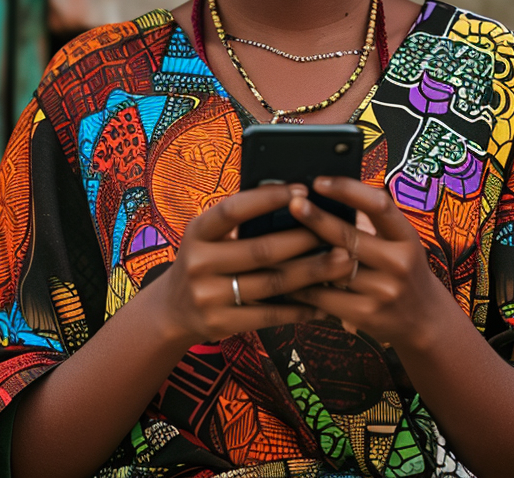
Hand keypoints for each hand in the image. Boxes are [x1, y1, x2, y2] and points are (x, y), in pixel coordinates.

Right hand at [153, 183, 356, 343]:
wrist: (172, 310)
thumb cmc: (205, 260)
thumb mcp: (209, 236)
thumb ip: (240, 223)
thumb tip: (294, 199)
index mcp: (197, 231)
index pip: (233, 209)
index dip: (268, 198)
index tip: (302, 189)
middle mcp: (199, 262)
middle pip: (261, 250)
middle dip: (304, 240)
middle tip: (337, 232)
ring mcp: (208, 296)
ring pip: (272, 283)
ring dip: (312, 273)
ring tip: (341, 262)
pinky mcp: (221, 323)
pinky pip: (269, 314)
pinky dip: (299, 308)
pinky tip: (322, 301)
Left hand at [287, 177, 452, 349]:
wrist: (426, 320)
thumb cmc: (403, 270)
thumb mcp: (400, 242)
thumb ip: (372, 223)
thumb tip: (325, 195)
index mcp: (406, 236)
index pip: (379, 205)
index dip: (348, 190)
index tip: (320, 182)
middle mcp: (399, 262)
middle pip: (350, 236)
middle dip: (317, 219)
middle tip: (293, 203)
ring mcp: (383, 291)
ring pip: (332, 267)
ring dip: (301, 254)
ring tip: (276, 239)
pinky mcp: (366, 316)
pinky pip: (324, 296)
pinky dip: (301, 285)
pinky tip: (284, 275)